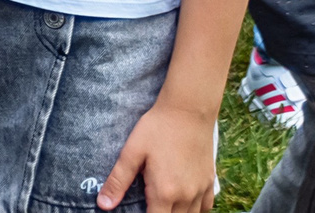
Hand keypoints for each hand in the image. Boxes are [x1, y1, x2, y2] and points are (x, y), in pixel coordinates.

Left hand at [97, 96, 216, 212]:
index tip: (137, 210)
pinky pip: (205, 207)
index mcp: (164, 192)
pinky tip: (182, 202)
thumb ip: (118, 181)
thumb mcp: (131, 152)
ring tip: (161, 204)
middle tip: (147, 202)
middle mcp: (186, 197)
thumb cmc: (156, 129)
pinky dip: (194, 209)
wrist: (187, 112)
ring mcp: (201, 190)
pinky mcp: (210, 182)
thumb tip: (104, 205)